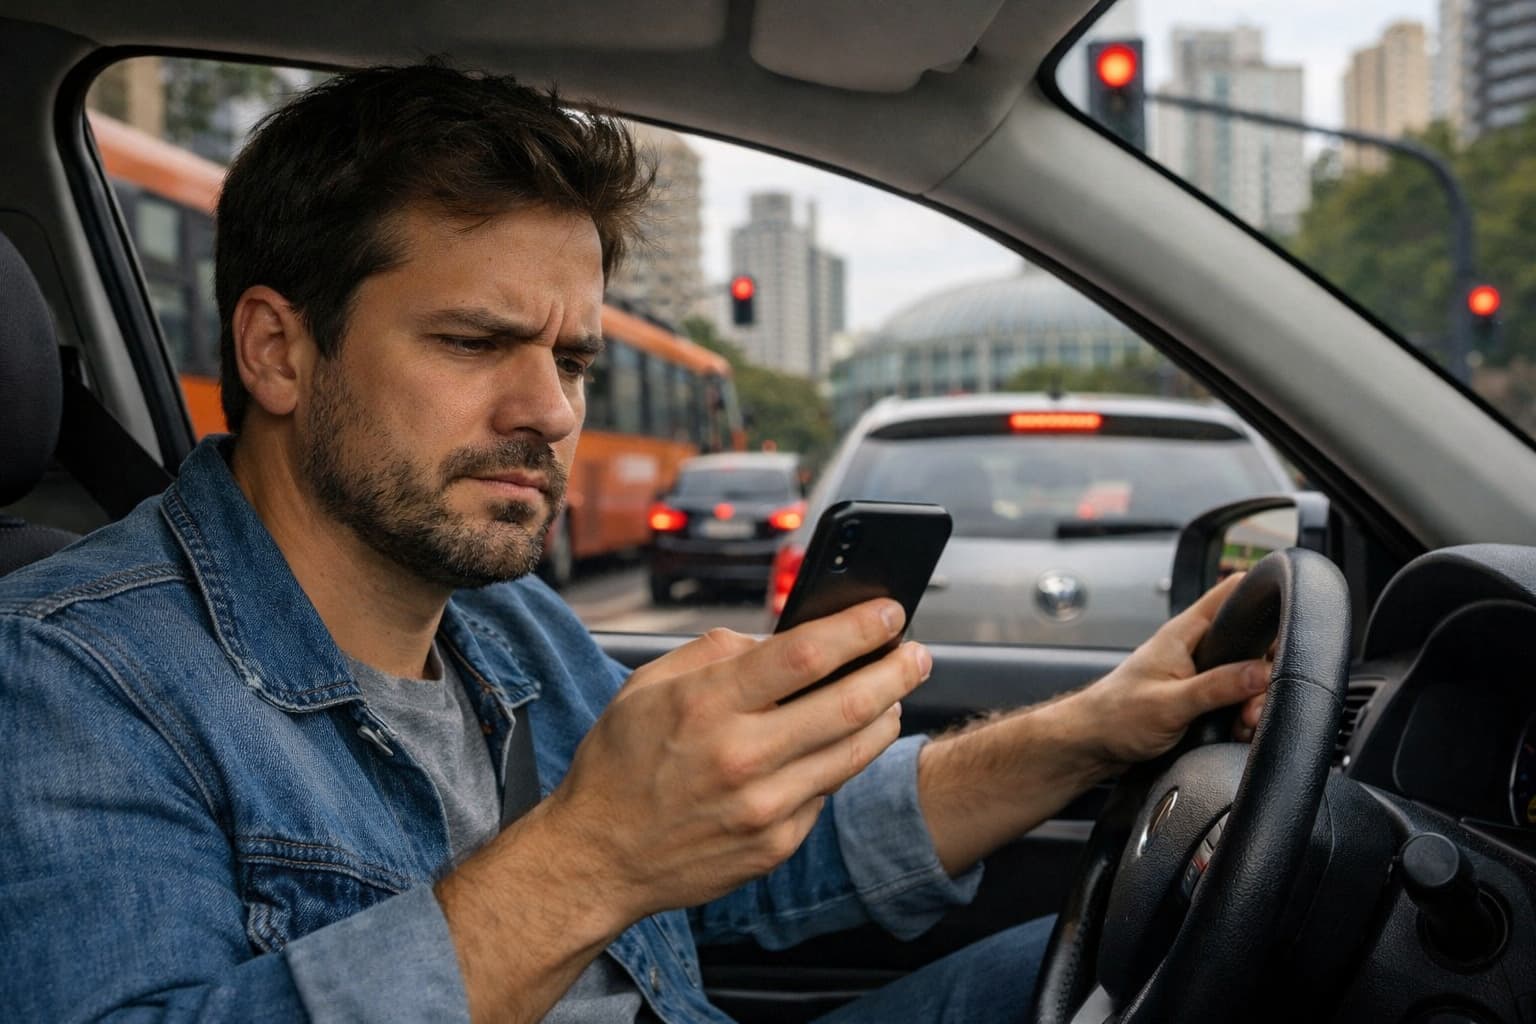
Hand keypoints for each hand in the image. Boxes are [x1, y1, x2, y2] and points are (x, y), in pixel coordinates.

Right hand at [543, 598, 932, 922]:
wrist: (598, 856)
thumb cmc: (621, 762)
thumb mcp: (648, 685)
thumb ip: (717, 653)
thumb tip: (780, 638)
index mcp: (706, 704)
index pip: (805, 655)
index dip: (858, 628)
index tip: (889, 612)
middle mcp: (741, 756)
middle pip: (849, 704)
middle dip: (896, 671)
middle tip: (917, 654)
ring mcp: (764, 807)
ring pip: (854, 752)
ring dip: (886, 715)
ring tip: (894, 694)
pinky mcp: (775, 845)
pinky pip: (827, 791)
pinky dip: (841, 760)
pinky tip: (841, 742)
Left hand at [1071, 572, 1270, 766]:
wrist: (1092, 744)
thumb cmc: (1116, 717)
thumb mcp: (1170, 703)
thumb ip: (1217, 686)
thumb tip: (1262, 672)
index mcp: (1185, 633)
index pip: (1231, 593)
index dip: (1262, 599)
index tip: (1288, 625)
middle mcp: (1195, 647)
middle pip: (1251, 643)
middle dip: (1263, 674)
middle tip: (1253, 707)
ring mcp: (1198, 671)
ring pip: (1247, 675)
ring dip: (1253, 701)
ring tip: (1242, 724)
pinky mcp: (1200, 696)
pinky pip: (1235, 697)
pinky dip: (1242, 714)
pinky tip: (1236, 731)